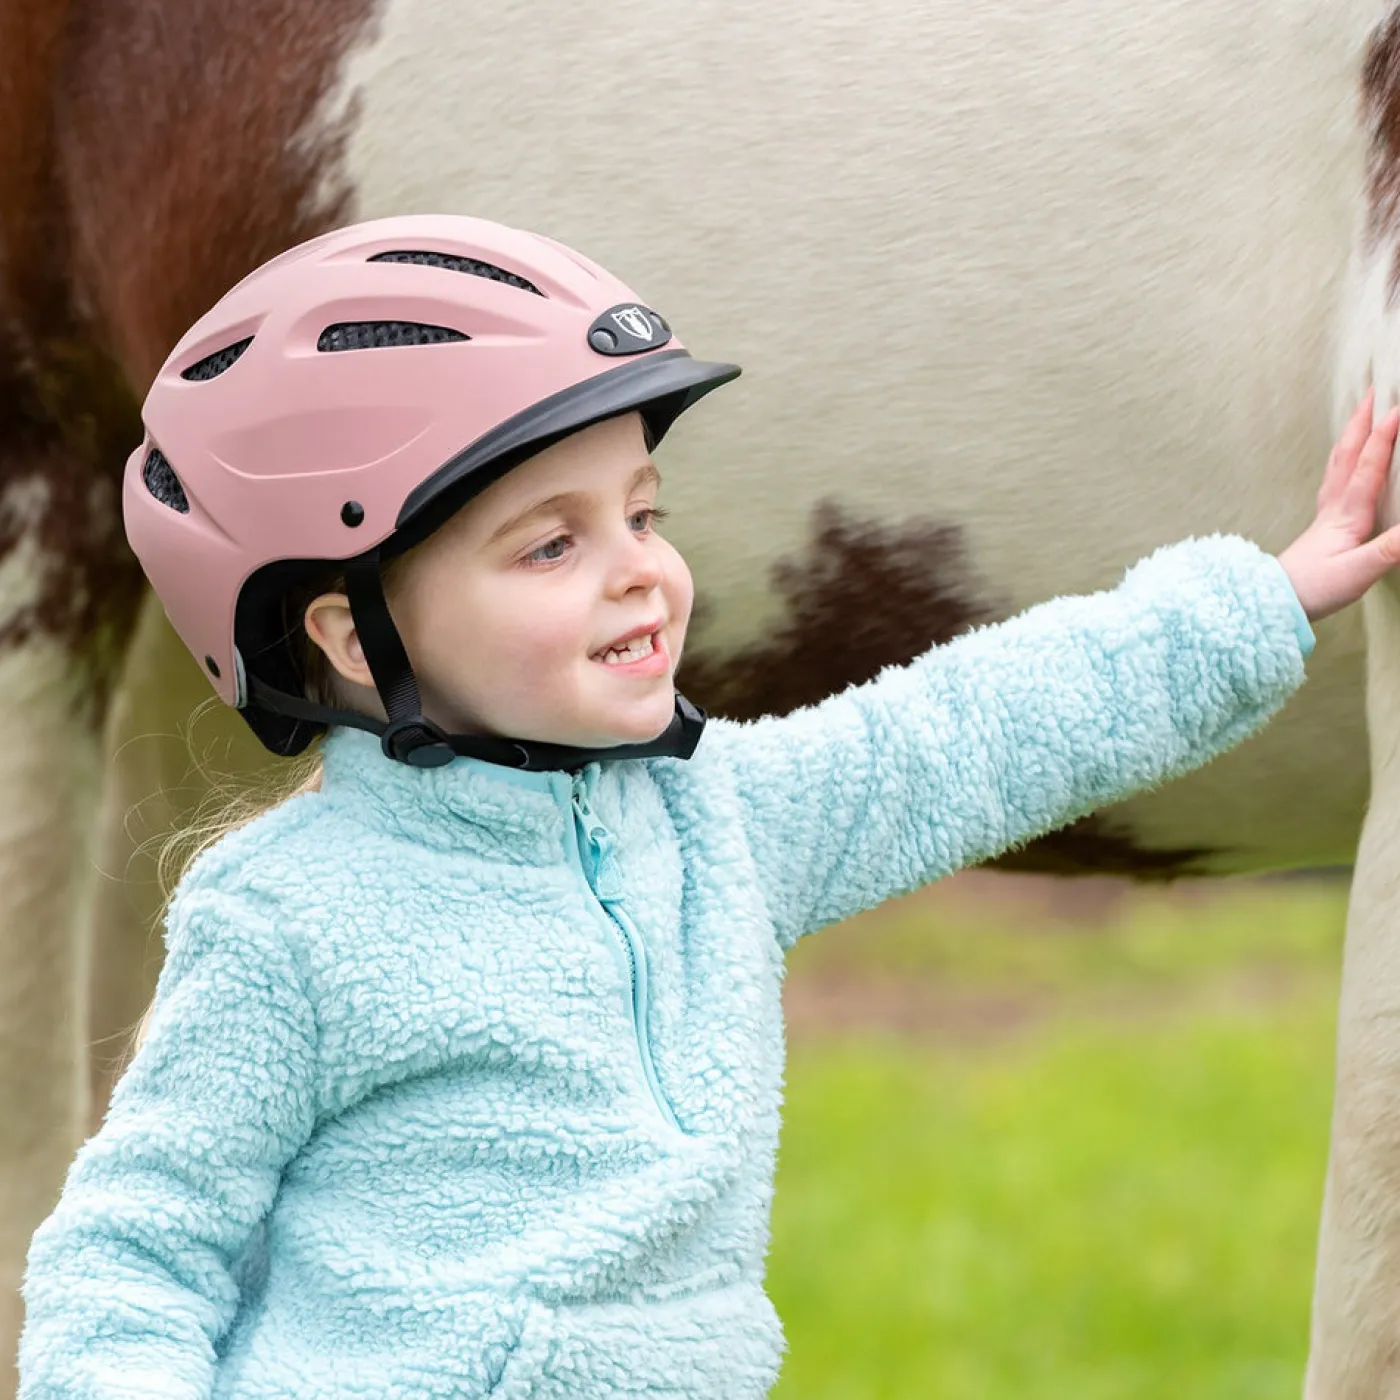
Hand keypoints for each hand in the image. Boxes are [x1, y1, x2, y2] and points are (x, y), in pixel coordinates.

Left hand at [1277, 387, 1399, 621]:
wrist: (1275, 602)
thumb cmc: (1313, 589)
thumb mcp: (1358, 572)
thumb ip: (1390, 549)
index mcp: (1346, 514)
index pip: (1367, 468)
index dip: (1382, 439)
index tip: (1396, 409)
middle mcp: (1334, 508)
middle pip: (1347, 455)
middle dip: (1362, 422)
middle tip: (1374, 392)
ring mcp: (1326, 514)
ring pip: (1338, 465)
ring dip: (1351, 437)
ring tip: (1360, 416)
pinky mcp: (1323, 526)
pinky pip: (1335, 481)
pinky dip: (1343, 461)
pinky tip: (1345, 464)